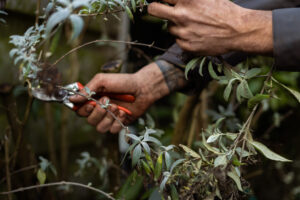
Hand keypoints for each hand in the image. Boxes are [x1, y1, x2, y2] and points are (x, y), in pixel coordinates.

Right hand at [70, 62, 170, 133]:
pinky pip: (112, 130)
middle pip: (89, 121)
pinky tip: (124, 112)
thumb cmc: (122, 82)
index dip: (82, 110)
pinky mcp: (119, 124)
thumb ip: (86, 90)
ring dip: (108, 117)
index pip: (79, 110)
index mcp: (92, 99)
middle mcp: (99, 110)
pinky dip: (118, 121)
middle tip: (108, 100)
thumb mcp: (102, 81)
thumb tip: (71, 99)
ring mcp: (109, 118)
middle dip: (98, 112)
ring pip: (100, 128)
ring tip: (117, 106)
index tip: (90, 104)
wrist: (143, 88)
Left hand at [148, 0, 272, 54]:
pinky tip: (197, 34)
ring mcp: (183, 32)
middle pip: (153, 10)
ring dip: (176, 25)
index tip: (162, 0)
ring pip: (169, 27)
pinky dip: (184, 37)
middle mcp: (181, 15)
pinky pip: (178, 40)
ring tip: (193, 24)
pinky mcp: (187, 46)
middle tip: (161, 9)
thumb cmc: (224, 10)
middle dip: (155, 8)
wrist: (238, 30)